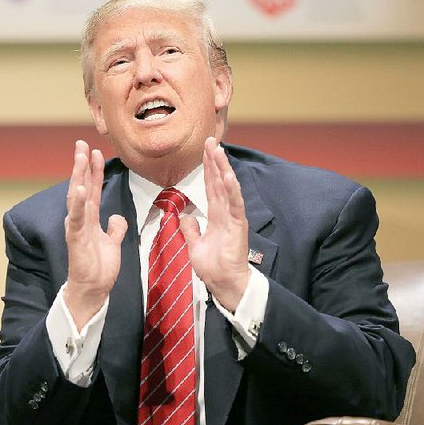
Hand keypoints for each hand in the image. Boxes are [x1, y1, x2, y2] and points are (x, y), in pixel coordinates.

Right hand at [64, 140, 127, 329]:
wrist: (93, 289)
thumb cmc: (99, 267)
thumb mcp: (112, 242)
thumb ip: (114, 228)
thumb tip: (117, 217)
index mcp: (89, 218)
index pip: (91, 189)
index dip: (93, 170)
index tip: (94, 151)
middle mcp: (81, 219)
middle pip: (81, 186)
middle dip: (82, 165)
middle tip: (82, 144)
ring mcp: (77, 228)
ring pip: (77, 197)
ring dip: (78, 176)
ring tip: (80, 158)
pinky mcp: (76, 240)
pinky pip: (77, 219)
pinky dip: (77, 205)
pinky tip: (78, 189)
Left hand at [181, 138, 249, 311]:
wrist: (224, 284)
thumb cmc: (213, 267)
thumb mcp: (194, 245)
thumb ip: (191, 230)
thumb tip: (185, 216)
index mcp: (215, 215)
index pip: (210, 187)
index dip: (207, 169)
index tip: (204, 151)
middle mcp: (225, 212)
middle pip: (218, 181)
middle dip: (214, 161)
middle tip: (209, 140)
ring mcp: (232, 217)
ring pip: (227, 187)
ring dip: (222, 168)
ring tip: (218, 150)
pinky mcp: (238, 225)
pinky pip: (234, 203)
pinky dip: (232, 188)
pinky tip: (228, 174)